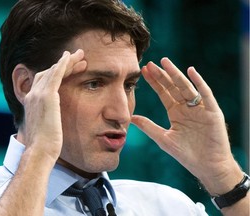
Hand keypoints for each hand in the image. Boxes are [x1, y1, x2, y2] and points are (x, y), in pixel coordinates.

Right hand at [22, 49, 86, 162]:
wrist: (39, 152)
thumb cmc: (45, 146)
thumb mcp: (46, 129)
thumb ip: (48, 119)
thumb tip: (54, 121)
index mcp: (32, 103)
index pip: (45, 82)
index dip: (58, 73)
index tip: (72, 69)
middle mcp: (32, 95)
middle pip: (49, 73)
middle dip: (64, 65)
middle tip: (78, 59)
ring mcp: (38, 94)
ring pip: (54, 71)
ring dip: (67, 62)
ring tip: (81, 56)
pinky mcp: (47, 96)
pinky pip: (56, 74)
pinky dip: (63, 64)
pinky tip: (72, 57)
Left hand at [131, 57, 241, 193]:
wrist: (206, 167)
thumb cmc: (186, 154)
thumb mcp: (163, 138)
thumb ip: (148, 127)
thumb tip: (131, 117)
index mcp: (175, 112)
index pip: (163, 93)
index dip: (154, 82)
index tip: (144, 71)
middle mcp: (186, 107)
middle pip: (173, 87)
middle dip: (162, 75)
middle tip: (151, 64)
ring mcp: (199, 108)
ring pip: (186, 87)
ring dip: (176, 75)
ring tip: (165, 62)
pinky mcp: (212, 112)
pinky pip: (206, 95)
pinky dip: (199, 83)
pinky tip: (191, 72)